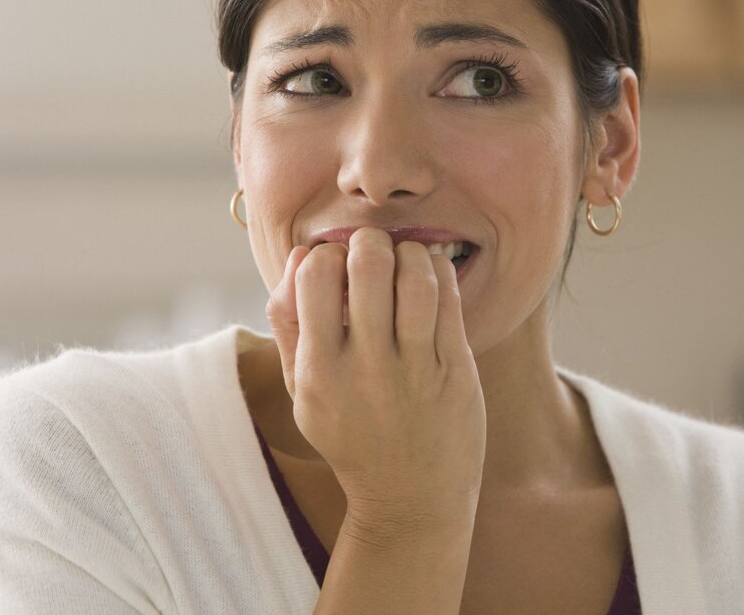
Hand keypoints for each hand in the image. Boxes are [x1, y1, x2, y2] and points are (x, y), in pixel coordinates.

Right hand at [265, 227, 486, 526]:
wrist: (410, 501)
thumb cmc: (350, 435)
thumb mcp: (301, 390)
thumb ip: (287, 324)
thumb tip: (300, 255)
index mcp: (318, 370)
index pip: (313, 273)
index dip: (324, 254)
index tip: (334, 266)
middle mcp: (366, 368)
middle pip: (367, 262)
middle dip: (370, 241)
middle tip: (373, 252)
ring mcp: (415, 370)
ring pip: (415, 275)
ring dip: (409, 252)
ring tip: (404, 259)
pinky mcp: (456, 371)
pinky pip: (449, 298)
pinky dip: (438, 270)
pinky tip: (430, 273)